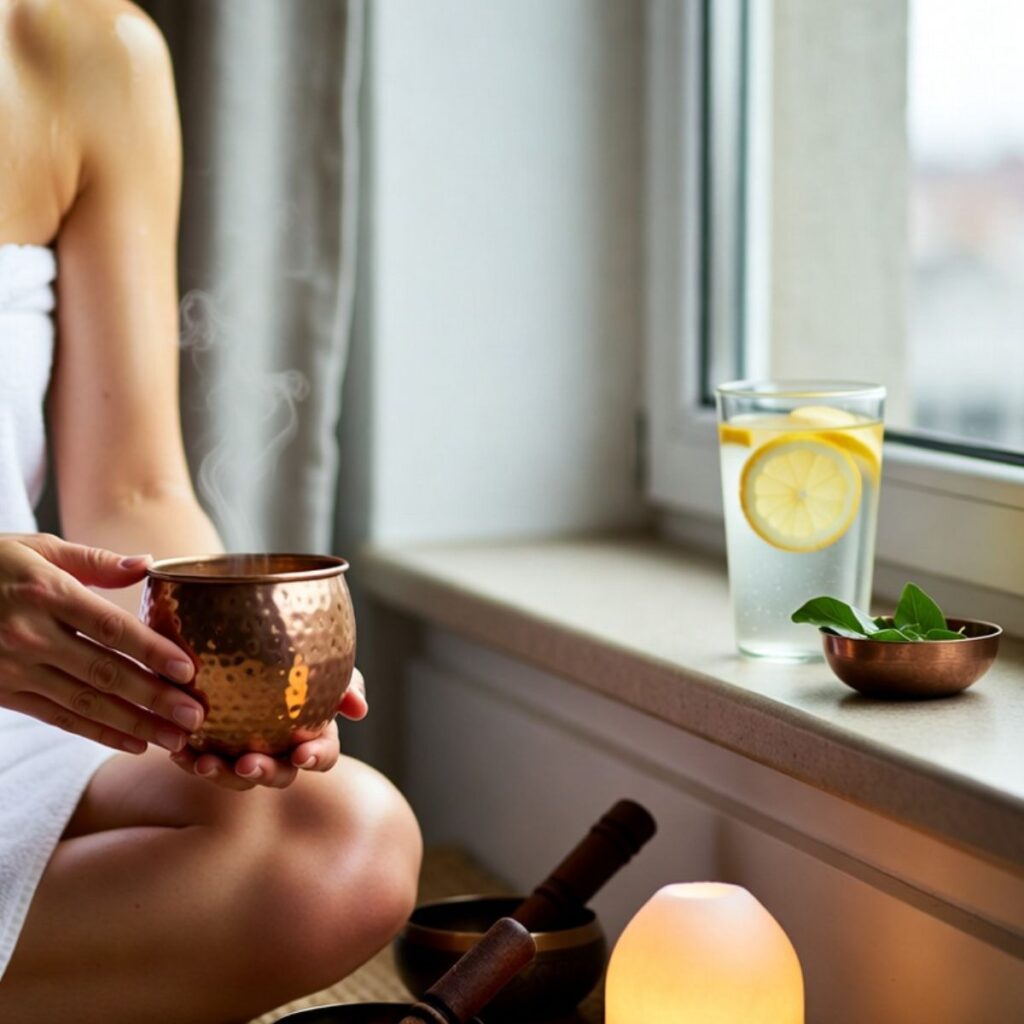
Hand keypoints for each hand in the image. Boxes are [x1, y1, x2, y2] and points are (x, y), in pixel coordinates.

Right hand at [0, 534, 202, 753]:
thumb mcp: (37, 548)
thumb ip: (95, 560)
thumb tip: (148, 564)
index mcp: (46, 593)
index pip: (111, 628)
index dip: (151, 652)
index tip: (189, 671)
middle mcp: (30, 636)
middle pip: (104, 673)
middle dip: (154, 699)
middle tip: (195, 718)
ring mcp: (14, 669)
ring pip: (85, 703)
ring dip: (135, 724)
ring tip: (175, 740)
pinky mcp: (4, 694)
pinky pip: (59, 718)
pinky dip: (98, 733)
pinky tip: (134, 741)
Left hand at [169, 667, 367, 789]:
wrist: (245, 640)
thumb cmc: (299, 651)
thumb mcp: (324, 660)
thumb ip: (345, 680)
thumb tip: (359, 709)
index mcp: (312, 733)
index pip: (323, 755)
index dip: (316, 758)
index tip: (301, 755)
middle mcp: (280, 749)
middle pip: (279, 774)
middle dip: (263, 773)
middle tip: (245, 764)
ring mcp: (245, 751)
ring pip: (235, 776)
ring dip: (220, 773)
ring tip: (201, 761)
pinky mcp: (212, 746)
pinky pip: (200, 759)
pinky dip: (190, 757)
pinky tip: (178, 748)